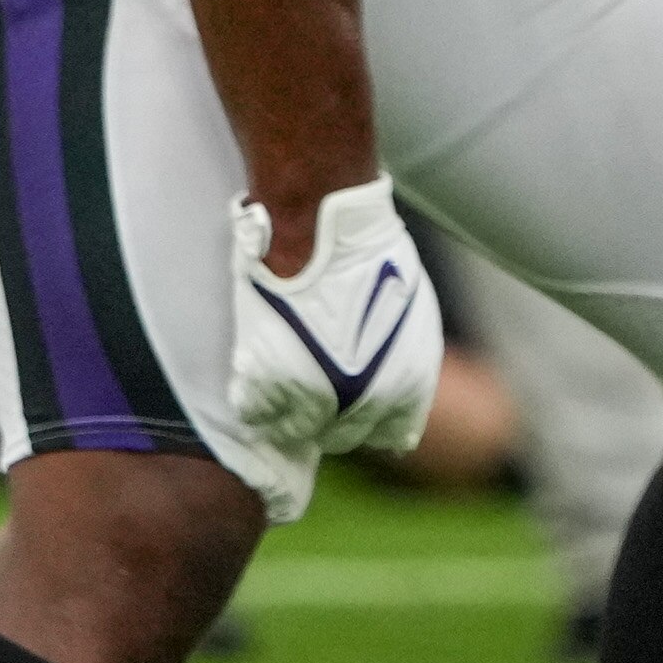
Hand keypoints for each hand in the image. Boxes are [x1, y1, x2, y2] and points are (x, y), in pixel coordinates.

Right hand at [225, 177, 441, 521]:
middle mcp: (365, 402)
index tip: (349, 403)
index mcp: (408, 388)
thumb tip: (388, 380)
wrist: (321, 226)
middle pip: (339, 435)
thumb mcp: (412, 314)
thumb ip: (404, 358)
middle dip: (326, 417)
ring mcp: (315, 394)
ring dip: (285, 414)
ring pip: (294, 431)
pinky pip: (254, 411)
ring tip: (275, 388)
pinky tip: (251, 378)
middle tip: (306, 391)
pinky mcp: (268, 378)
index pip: (389, 435)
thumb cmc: (367, 251)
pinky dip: (251, 401)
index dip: (367, 418)